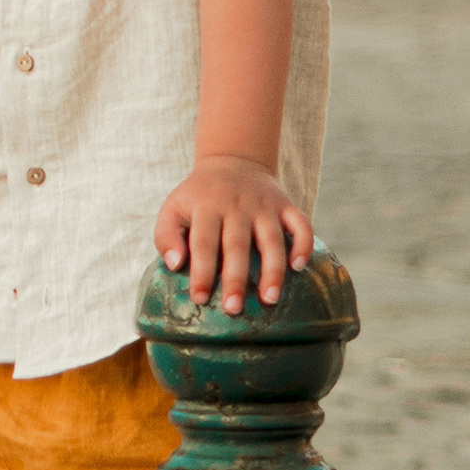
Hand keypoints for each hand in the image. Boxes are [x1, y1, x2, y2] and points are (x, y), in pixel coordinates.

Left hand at [155, 158, 311, 312]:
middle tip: (233, 309)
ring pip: (271, 238)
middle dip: (236, 279)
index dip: (201, 272)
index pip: (203, 242)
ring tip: (270, 299)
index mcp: (206, 207)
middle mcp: (237, 205)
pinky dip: (303, 244)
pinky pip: (301, 223)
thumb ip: (166, 236)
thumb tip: (175, 265)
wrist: (233, 160)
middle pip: (237, 245)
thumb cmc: (199, 197)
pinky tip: (298, 267)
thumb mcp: (173, 208)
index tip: (199, 299)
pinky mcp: (286, 204)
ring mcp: (264, 205)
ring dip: (273, 269)